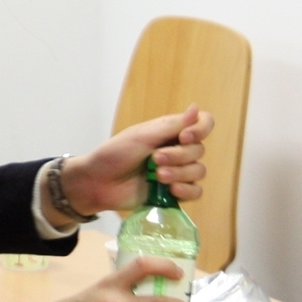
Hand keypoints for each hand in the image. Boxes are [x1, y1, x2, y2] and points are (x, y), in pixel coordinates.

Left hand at [56, 106, 211, 220]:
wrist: (98, 182)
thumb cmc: (115, 154)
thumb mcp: (142, 136)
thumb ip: (172, 125)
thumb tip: (196, 108)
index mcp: (171, 131)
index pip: (203, 123)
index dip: (200, 130)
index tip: (183, 137)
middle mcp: (178, 149)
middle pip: (199, 150)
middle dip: (178, 156)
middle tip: (154, 160)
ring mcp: (177, 172)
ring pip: (199, 171)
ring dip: (180, 173)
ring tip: (158, 176)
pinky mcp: (174, 193)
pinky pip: (195, 192)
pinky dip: (186, 190)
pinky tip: (170, 190)